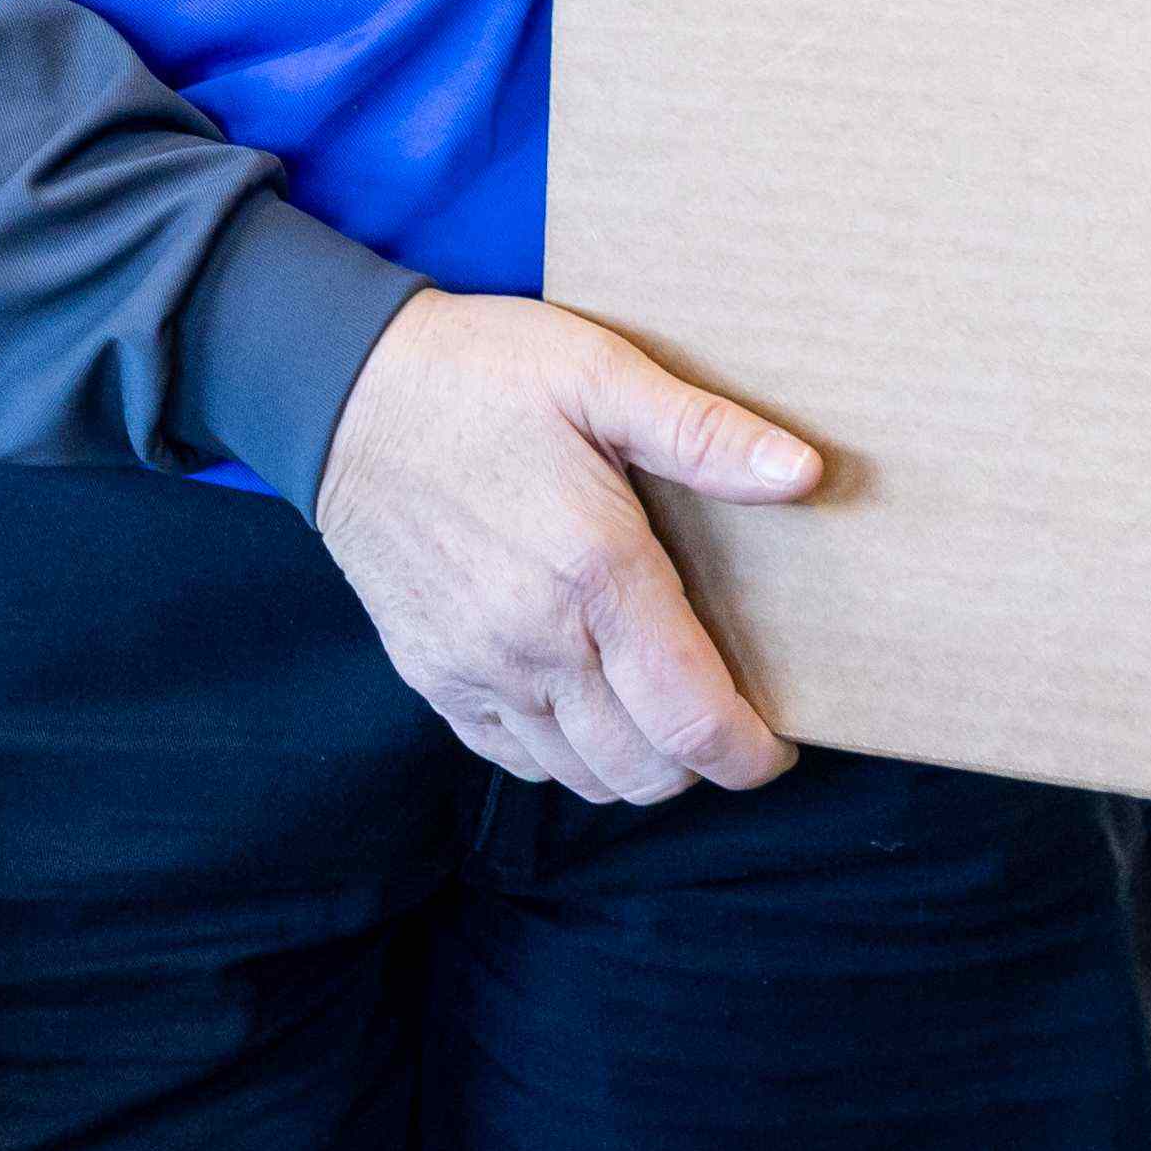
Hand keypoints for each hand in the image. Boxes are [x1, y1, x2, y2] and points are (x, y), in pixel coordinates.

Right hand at [306, 292, 813, 803]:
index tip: (777, 743)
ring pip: (583, 778)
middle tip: (724, 715)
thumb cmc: (481, 374)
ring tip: (658, 709)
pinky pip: (516, 758)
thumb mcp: (600, 372)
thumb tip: (805, 474)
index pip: (694, 721)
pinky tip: (583, 698)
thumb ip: (704, 432)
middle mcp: (535, 641)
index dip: (753, 754)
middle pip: (647, 771)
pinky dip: (564, 752)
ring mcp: (477, 668)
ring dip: (636, 762)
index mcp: (596, 572)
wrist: (345, 392)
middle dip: (703, 763)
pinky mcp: (432, 674)